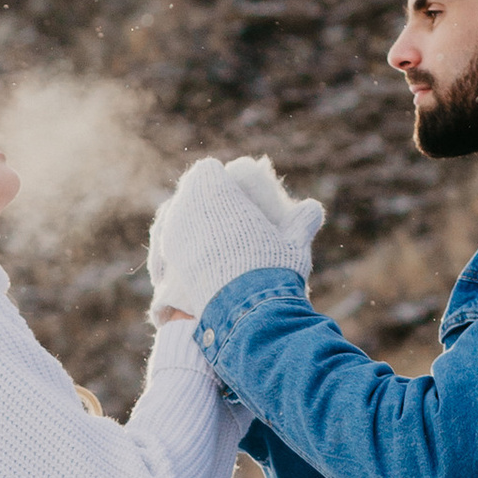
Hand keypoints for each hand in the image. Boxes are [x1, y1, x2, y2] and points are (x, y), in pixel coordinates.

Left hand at [147, 157, 320, 325]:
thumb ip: (302, 221)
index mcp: (212, 187)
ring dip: (185, 223)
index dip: (218, 179)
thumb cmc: (271, 266)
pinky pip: (163, 247)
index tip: (230, 192)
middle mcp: (184, 204)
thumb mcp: (293, 241)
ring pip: (172, 219)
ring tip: (204, 238)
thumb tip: (314, 208)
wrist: (243, 307)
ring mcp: (170, 233)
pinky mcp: (165, 261)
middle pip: (188, 194)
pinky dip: (172, 250)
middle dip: (201, 202)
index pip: (207, 170)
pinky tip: (184, 259)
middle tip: (220, 218)